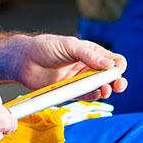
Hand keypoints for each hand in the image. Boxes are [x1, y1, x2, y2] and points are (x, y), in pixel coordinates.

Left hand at [13, 34, 127, 100]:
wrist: (23, 60)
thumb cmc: (45, 47)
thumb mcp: (69, 45)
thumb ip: (89, 55)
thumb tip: (109, 64)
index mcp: (91, 52)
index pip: (112, 60)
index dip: (117, 66)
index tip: (116, 70)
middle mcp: (88, 67)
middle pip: (109, 76)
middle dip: (117, 81)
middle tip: (118, 85)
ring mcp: (80, 80)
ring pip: (99, 88)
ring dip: (106, 90)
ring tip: (105, 90)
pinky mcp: (70, 92)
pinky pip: (86, 97)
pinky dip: (92, 97)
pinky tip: (96, 94)